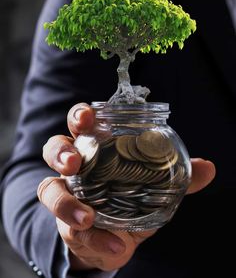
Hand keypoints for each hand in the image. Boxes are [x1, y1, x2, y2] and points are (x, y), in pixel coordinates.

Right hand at [37, 103, 215, 271]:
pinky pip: (72, 229)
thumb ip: (179, 176)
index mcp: (96, 147)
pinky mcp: (67, 224)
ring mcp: (67, 194)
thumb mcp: (154, 185)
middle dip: (60, 152)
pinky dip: (95, 239)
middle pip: (55, 148)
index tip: (87, 117)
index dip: (80, 116)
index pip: (82, 124)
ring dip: (64, 202)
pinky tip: (117, 245)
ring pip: (48, 188)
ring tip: (87, 217)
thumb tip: (207, 167)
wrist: (115, 236)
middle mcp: (75, 167)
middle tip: (73, 162)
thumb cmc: (130, 199)